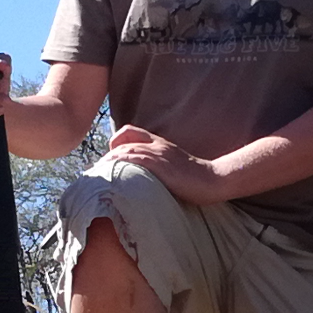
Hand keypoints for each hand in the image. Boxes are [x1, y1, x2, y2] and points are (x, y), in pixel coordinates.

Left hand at [105, 125, 229, 204]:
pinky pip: (135, 161)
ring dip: (109, 164)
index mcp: (159, 143)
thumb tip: (140, 177)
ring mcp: (158, 155)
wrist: (214, 180)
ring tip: (99, 178)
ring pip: (125, 152)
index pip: (129, 132)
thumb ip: (158, 165)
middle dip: (106, 158)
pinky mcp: (161, 166)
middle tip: (97, 174)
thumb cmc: (195, 178)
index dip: (115, 143)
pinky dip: (120, 167)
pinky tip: (112, 177)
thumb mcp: (174, 165)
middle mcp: (156, 146)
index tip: (109, 161)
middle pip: (122, 143)